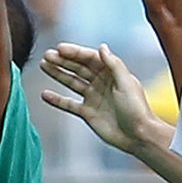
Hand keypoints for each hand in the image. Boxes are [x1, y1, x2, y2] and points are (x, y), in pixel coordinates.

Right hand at [40, 42, 162, 154]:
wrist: (138, 135)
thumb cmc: (136, 109)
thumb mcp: (126, 83)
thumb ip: (113, 64)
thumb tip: (102, 47)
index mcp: (112, 73)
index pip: (90, 58)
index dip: (75, 52)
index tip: (60, 48)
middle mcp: (101, 83)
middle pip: (78, 68)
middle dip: (63, 61)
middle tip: (47, 55)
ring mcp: (93, 97)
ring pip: (72, 82)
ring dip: (58, 74)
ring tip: (43, 65)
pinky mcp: (88, 113)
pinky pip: (69, 104)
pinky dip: (57, 100)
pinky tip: (45, 94)